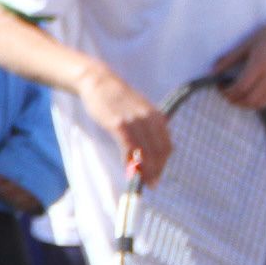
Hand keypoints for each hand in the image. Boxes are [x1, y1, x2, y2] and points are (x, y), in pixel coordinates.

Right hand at [79, 64, 174, 180]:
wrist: (99, 81)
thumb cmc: (117, 97)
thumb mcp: (140, 108)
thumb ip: (148, 124)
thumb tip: (151, 144)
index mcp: (157, 116)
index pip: (166, 145)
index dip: (163, 163)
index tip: (158, 175)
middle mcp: (149, 119)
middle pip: (159, 151)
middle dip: (156, 170)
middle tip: (152, 183)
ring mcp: (134, 122)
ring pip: (145, 152)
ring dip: (145, 170)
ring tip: (142, 181)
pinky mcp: (118, 124)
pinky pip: (129, 147)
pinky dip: (129, 161)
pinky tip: (127, 169)